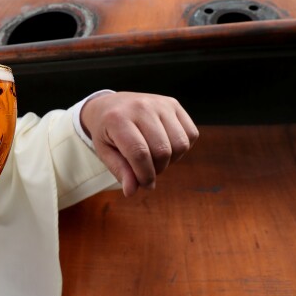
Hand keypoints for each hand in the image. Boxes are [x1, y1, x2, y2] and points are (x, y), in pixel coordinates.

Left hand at [80, 92, 197, 195]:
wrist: (109, 104)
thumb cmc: (106, 131)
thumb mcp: (104, 152)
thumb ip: (120, 171)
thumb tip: (132, 191)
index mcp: (117, 119)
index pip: (139, 153)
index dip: (145, 175)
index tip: (144, 184)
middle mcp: (141, 107)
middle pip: (162, 151)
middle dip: (157, 169)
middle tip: (146, 169)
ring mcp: (160, 103)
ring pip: (180, 144)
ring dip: (171, 160)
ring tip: (156, 158)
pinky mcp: (173, 104)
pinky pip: (191, 134)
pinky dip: (182, 148)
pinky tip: (166, 146)